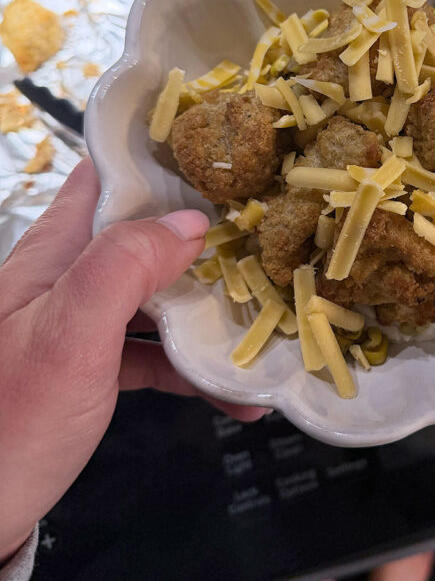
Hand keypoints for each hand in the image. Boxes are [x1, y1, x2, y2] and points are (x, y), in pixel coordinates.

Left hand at [0, 158, 266, 562]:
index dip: (158, 160)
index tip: (220, 159)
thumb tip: (190, 225)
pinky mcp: (91, 371)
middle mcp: (68, 279)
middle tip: (263, 236)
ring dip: (206, 301)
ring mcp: (81, 326)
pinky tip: (234, 392)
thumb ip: (124, 267)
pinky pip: (152, 352)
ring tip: (262, 310)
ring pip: (155, 293)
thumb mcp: (69, 333)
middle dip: (202, 234)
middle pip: (143, 235)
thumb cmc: (8, 421)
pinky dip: (191, 365)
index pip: (106, 177)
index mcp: (55, 252)